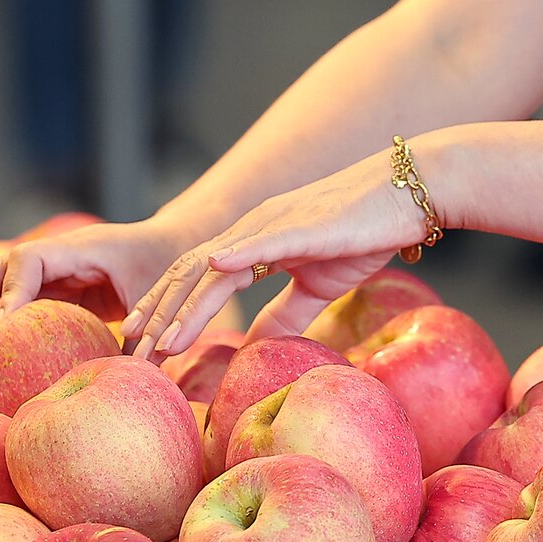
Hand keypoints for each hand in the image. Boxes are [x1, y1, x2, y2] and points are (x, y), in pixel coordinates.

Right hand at [0, 217, 189, 370]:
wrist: (167, 247)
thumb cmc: (165, 269)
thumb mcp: (158, 299)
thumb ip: (143, 333)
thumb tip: (130, 380)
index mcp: (76, 249)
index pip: (28, 262)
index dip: (11, 294)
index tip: (0, 331)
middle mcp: (50, 258)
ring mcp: (40, 274)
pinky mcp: (41, 293)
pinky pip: (3, 311)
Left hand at [120, 151, 427, 360]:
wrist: (411, 191)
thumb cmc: (367, 234)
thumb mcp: (318, 286)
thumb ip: (287, 314)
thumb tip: (258, 347)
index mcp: (252, 243)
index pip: (195, 280)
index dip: (166, 311)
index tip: (143, 345)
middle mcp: (252, 230)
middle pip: (190, 274)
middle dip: (158, 313)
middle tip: (131, 350)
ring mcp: (274, 224)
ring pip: (216, 266)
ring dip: (184, 306)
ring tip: (161, 341)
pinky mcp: (304, 225)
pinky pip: (263, 242)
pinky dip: (236, 255)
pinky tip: (212, 269)